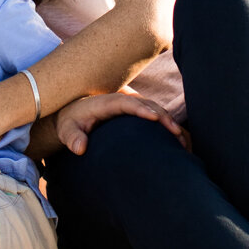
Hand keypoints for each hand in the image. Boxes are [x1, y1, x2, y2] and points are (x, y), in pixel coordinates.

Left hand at [55, 90, 187, 157]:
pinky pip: (154, 114)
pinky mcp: (134, 113)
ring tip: (182, 140)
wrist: (72, 113)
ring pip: (154, 109)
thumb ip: (71, 137)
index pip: (127, 103)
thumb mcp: (66, 130)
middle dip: (163, 117)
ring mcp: (129, 105)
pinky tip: (178, 140)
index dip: (142, 109)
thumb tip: (80, 148)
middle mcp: (121, 100)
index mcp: (106, 102)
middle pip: (147, 104)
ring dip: (169, 121)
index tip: (156, 119)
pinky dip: (167, 124)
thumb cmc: (70, 122)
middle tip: (177, 134)